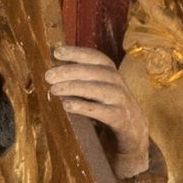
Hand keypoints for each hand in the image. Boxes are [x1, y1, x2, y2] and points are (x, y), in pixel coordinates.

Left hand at [47, 45, 155, 182]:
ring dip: (74, 87)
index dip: (76, 53)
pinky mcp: (120, 118)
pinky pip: (101, 111)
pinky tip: (67, 106)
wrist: (134, 130)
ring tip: (54, 90)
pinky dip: (84, 107)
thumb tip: (52, 72)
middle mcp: (118, 83)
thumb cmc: (108, 106)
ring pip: (98, 89)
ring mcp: (121, 100)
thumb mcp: (97, 89)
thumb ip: (81, 79)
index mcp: (111, 72)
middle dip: (70, 71)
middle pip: (94, 72)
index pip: (95, 57)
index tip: (57, 52)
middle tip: (49, 76)